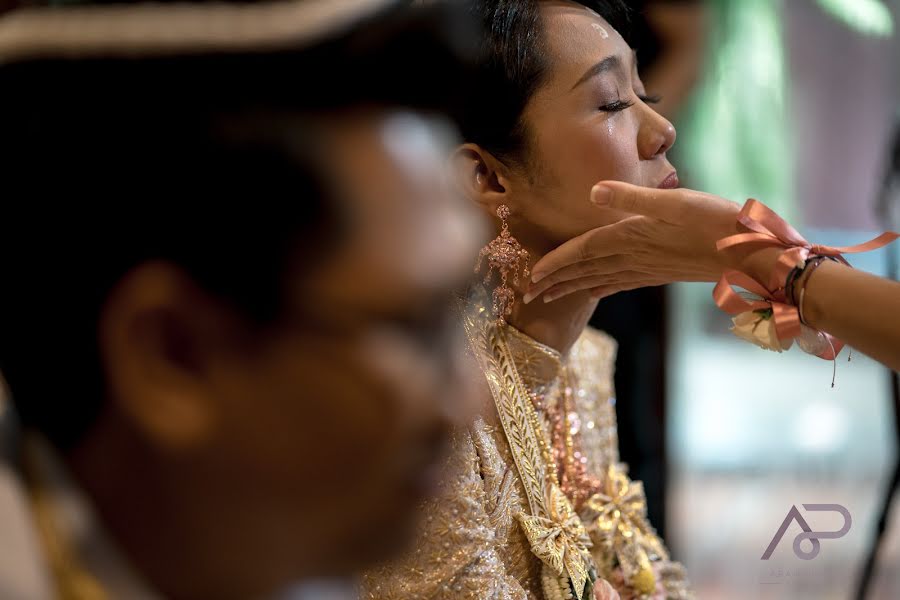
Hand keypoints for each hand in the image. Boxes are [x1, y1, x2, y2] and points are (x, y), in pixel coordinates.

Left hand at [524, 181, 780, 302]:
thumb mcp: (673, 200)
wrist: (750, 253)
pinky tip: (593, 292)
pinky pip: (620, 283)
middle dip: (554, 283)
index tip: (530, 276)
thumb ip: (631, 196)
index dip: (554, 263)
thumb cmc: (715, 221)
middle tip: (526, 296)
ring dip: (571, 288)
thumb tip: (593, 191)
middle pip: (584, 271)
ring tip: (548, 298)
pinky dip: (601, 288)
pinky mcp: (660, 272)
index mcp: (630, 237)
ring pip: (598, 280)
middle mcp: (633, 257)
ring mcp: (646, 268)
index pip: (581, 252)